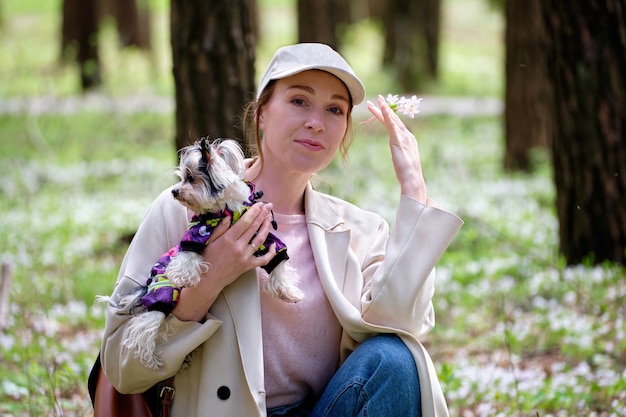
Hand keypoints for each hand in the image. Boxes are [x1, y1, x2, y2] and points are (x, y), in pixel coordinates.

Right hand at [172, 202, 275, 321]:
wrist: (208, 280)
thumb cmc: (207, 258)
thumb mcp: (210, 241)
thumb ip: (220, 228)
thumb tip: (230, 217)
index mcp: (228, 239)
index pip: (245, 222)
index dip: (254, 212)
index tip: (260, 204)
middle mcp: (238, 247)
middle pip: (254, 228)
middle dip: (262, 215)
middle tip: (268, 206)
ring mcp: (245, 257)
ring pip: (260, 240)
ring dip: (266, 228)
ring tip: (270, 218)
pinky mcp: (248, 266)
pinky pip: (263, 259)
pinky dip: (270, 252)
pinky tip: (273, 244)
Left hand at [367, 95, 427, 203]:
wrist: (412, 178)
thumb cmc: (408, 174)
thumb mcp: (403, 160)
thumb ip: (401, 154)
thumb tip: (399, 155)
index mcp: (409, 139)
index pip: (397, 124)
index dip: (390, 115)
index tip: (384, 107)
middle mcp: (407, 135)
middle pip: (394, 119)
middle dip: (386, 107)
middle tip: (379, 97)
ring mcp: (404, 137)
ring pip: (391, 119)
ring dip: (383, 109)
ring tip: (376, 100)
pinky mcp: (398, 140)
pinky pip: (391, 125)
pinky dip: (386, 115)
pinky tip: (381, 107)